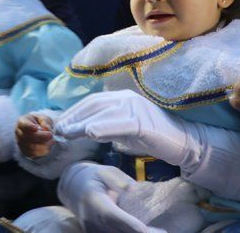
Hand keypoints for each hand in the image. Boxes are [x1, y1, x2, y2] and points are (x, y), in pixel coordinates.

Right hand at [15, 114, 54, 157]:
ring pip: (31, 147)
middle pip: (28, 137)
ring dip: (44, 145)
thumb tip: (46, 128)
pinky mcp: (25, 152)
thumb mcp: (44, 118)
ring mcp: (21, 143)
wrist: (37, 132)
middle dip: (41, 137)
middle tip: (51, 135)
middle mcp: (19, 133)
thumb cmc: (40, 123)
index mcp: (22, 122)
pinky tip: (48, 146)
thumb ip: (45, 121)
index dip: (29, 127)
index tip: (36, 128)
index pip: (23, 125)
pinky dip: (43, 151)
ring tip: (52, 141)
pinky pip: (34, 154)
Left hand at [55, 90, 200, 166]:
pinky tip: (89, 132)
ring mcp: (136, 108)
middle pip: (94, 105)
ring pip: (103, 114)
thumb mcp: (124, 128)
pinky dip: (103, 127)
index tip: (59, 123)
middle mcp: (127, 98)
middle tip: (58, 130)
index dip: (74, 112)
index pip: (92, 101)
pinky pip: (119, 124)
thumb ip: (106, 125)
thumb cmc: (151, 137)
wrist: (181, 142)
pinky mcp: (144, 122)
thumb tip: (81, 129)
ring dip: (81, 124)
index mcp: (122, 97)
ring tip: (67, 134)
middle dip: (73, 117)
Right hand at [58, 162, 150, 232]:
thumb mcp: (107, 172)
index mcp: (94, 201)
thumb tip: (135, 191)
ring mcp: (92, 230)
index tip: (146, 230)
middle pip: (118, 232)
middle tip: (161, 232)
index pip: (113, 216)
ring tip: (157, 231)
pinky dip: (128, 232)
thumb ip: (121, 182)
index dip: (130, 224)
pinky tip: (144, 230)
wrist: (73, 188)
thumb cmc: (93, 177)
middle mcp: (92, 220)